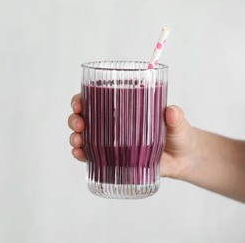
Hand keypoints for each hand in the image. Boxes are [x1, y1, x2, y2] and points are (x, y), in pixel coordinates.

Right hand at [68, 93, 198, 179]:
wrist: (185, 159)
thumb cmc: (178, 134)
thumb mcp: (178, 123)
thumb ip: (175, 117)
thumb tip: (171, 111)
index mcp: (122, 109)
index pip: (95, 100)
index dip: (81, 99)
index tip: (79, 102)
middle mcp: (111, 125)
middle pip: (83, 118)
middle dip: (75, 119)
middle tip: (79, 123)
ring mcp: (110, 143)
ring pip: (83, 137)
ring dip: (75, 137)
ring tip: (78, 140)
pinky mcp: (113, 160)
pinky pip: (91, 157)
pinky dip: (82, 155)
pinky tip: (79, 154)